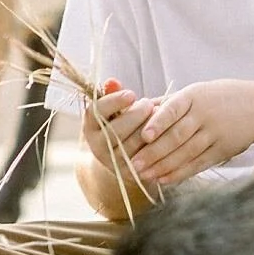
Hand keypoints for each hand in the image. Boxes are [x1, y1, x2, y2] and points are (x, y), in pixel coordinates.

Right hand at [82, 79, 159, 197]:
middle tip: (149, 103)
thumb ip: (114, 95)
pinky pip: (143, 158)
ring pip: (130, 145)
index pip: (97, 112)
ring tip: (159, 114)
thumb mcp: (114, 109)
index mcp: (90, 127)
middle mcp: (97, 147)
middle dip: (135, 115)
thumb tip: (112, 81)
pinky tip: (164, 132)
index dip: (114, 102)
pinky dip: (155, 144)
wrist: (120, 157)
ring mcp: (112, 162)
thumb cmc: (120, 124)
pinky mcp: (128, 173)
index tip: (132, 93)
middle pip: (116, 130)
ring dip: (146, 129)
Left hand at [127, 79, 253, 188]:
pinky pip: (198, 164)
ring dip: (164, 166)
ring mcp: (214, 133)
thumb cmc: (219, 98)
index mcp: (193, 96)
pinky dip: (181, 173)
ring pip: (186, 152)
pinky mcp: (222, 150)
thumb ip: (168, 103)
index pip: (173, 109)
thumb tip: (137, 108)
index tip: (144, 135)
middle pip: (177, 135)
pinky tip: (165, 180)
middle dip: (154, 152)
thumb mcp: (196, 92)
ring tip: (145, 175)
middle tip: (134, 164)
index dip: (158, 122)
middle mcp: (204, 114)